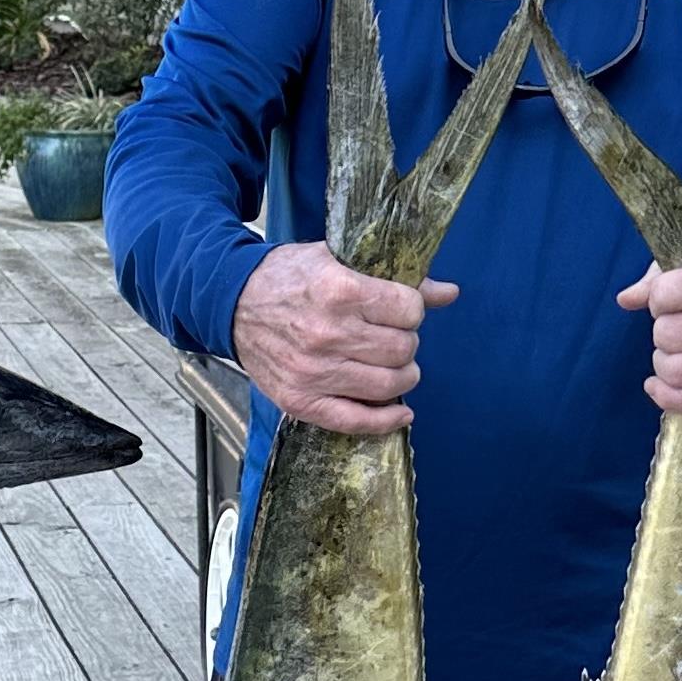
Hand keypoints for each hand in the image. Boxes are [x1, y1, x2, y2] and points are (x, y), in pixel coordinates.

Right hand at [230, 241, 457, 434]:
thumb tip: (449, 293)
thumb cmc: (289, 277)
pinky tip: (401, 412)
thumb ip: (395, 278)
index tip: (400, 310)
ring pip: (390, 384)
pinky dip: (386, 420)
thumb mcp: (339, 260)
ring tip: (392, 366)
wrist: (232, 303)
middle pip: (403, 349)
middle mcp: (328, 334)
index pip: (409, 310)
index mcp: (340, 290)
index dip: (412, 309)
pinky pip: (357, 420)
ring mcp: (313, 371)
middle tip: (392, 337)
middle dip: (405, 342)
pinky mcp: (300, 399)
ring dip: (402, 376)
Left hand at [618, 233, 681, 415]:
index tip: (675, 297)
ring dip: (667, 358)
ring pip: (672, 368)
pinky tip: (662, 383)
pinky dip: (667, 395)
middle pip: (665, 333)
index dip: (663, 296)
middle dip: (666, 326)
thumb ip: (678, 270)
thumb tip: (627, 298)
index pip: (666, 295)